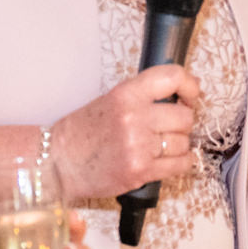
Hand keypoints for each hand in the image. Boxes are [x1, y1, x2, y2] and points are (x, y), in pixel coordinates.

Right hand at [49, 65, 200, 197]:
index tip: (190, 96)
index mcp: (126, 94)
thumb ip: (143, 96)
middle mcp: (134, 117)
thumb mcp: (110, 101)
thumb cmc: (83, 133)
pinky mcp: (140, 171)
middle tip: (170, 128)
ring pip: (184, 142)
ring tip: (162, 146)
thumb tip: (183, 93)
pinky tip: (172, 160)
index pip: (172, 77)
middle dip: (182, 123)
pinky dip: (182, 163)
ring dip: (179, 145)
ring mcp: (138, 145)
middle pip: (184, 117)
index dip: (190, 86)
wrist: (57, 164)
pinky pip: (180, 165)